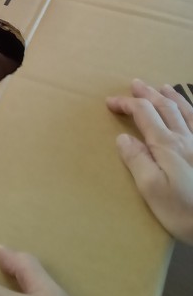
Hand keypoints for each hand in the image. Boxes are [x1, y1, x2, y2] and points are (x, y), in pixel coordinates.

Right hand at [107, 79, 192, 245]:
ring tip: (162, 87)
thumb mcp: (152, 190)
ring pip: (185, 111)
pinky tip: (190, 111)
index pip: (143, 113)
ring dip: (171, 97)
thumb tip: (122, 138)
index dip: (126, 104)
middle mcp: (185, 137)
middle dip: (147, 93)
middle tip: (135, 84)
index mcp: (166, 145)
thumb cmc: (184, 211)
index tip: (110, 102)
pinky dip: (191, 110)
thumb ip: (136, 161)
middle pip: (164, 107)